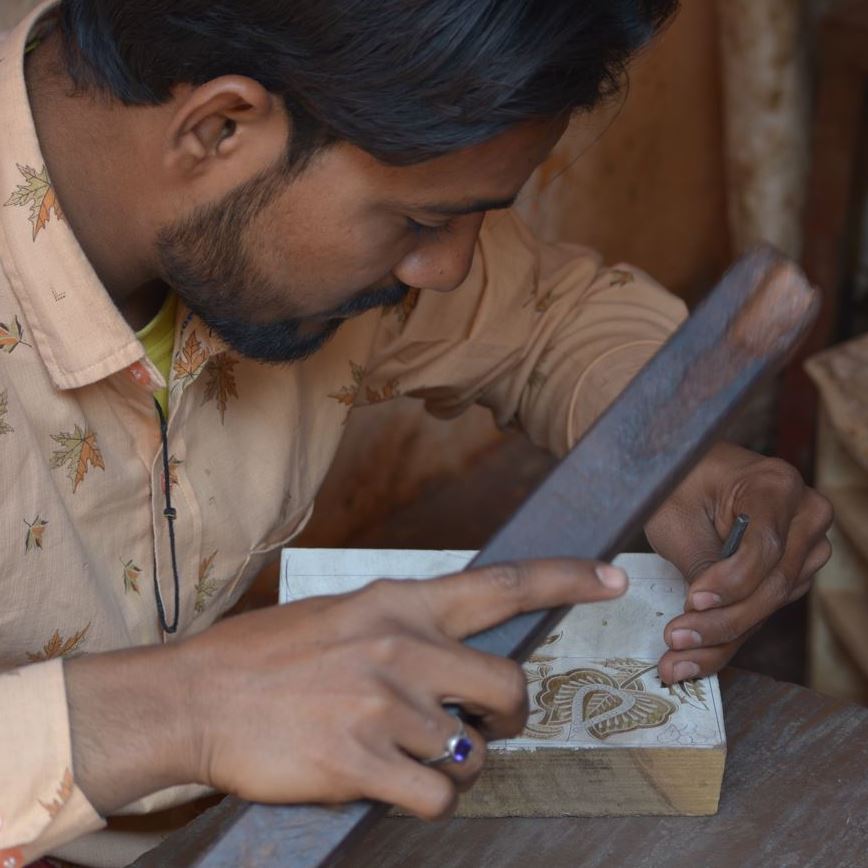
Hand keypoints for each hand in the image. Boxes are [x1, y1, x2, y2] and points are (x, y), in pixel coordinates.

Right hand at [67, 558, 626, 820]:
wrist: (197, 696)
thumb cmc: (269, 656)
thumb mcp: (344, 616)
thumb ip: (404, 630)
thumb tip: (455, 658)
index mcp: (400, 603)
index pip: (502, 584)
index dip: (567, 578)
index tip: (614, 577)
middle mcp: (404, 647)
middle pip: (509, 686)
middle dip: (507, 714)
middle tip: (476, 724)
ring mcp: (386, 704)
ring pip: (475, 752)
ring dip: (455, 762)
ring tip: (407, 754)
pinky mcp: (364, 760)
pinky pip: (440, 793)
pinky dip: (428, 797)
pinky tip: (388, 782)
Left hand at [645, 442, 831, 683]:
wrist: (686, 475)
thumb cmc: (679, 483)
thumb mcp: (679, 516)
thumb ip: (700, 561)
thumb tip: (705, 615)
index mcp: (778, 486)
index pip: (765, 547)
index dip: (731, 581)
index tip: (693, 600)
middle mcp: (805, 518)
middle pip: (772, 585)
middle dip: (721, 621)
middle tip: (676, 640)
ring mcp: (802, 550)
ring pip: (766, 608)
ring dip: (719, 640)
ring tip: (675, 660)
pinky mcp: (786, 576)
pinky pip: (759, 613)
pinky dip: (723, 639)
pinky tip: (690, 661)